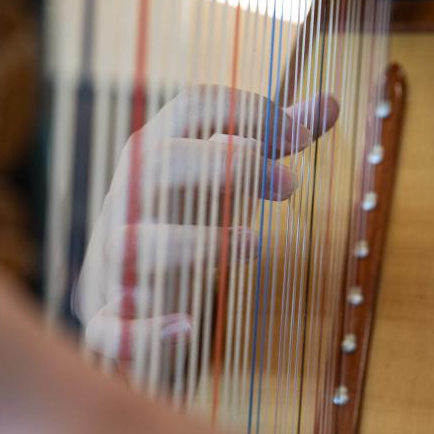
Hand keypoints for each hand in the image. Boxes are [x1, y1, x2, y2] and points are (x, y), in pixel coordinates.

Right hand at [75, 86, 338, 358]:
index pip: (191, 108)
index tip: (300, 139)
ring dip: (198, 243)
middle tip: (291, 183)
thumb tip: (329, 101)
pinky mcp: (105, 320)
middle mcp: (126, 201)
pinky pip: (108, 329)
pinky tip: (186, 328)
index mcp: (152, 156)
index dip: (248, 112)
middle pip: (158, 163)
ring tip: (254, 245)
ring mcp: (111, 260)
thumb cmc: (180, 226)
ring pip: (134, 244)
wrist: (123, 299)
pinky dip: (145, 331)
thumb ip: (269, 143)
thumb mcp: (220, 182)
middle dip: (226, 167)